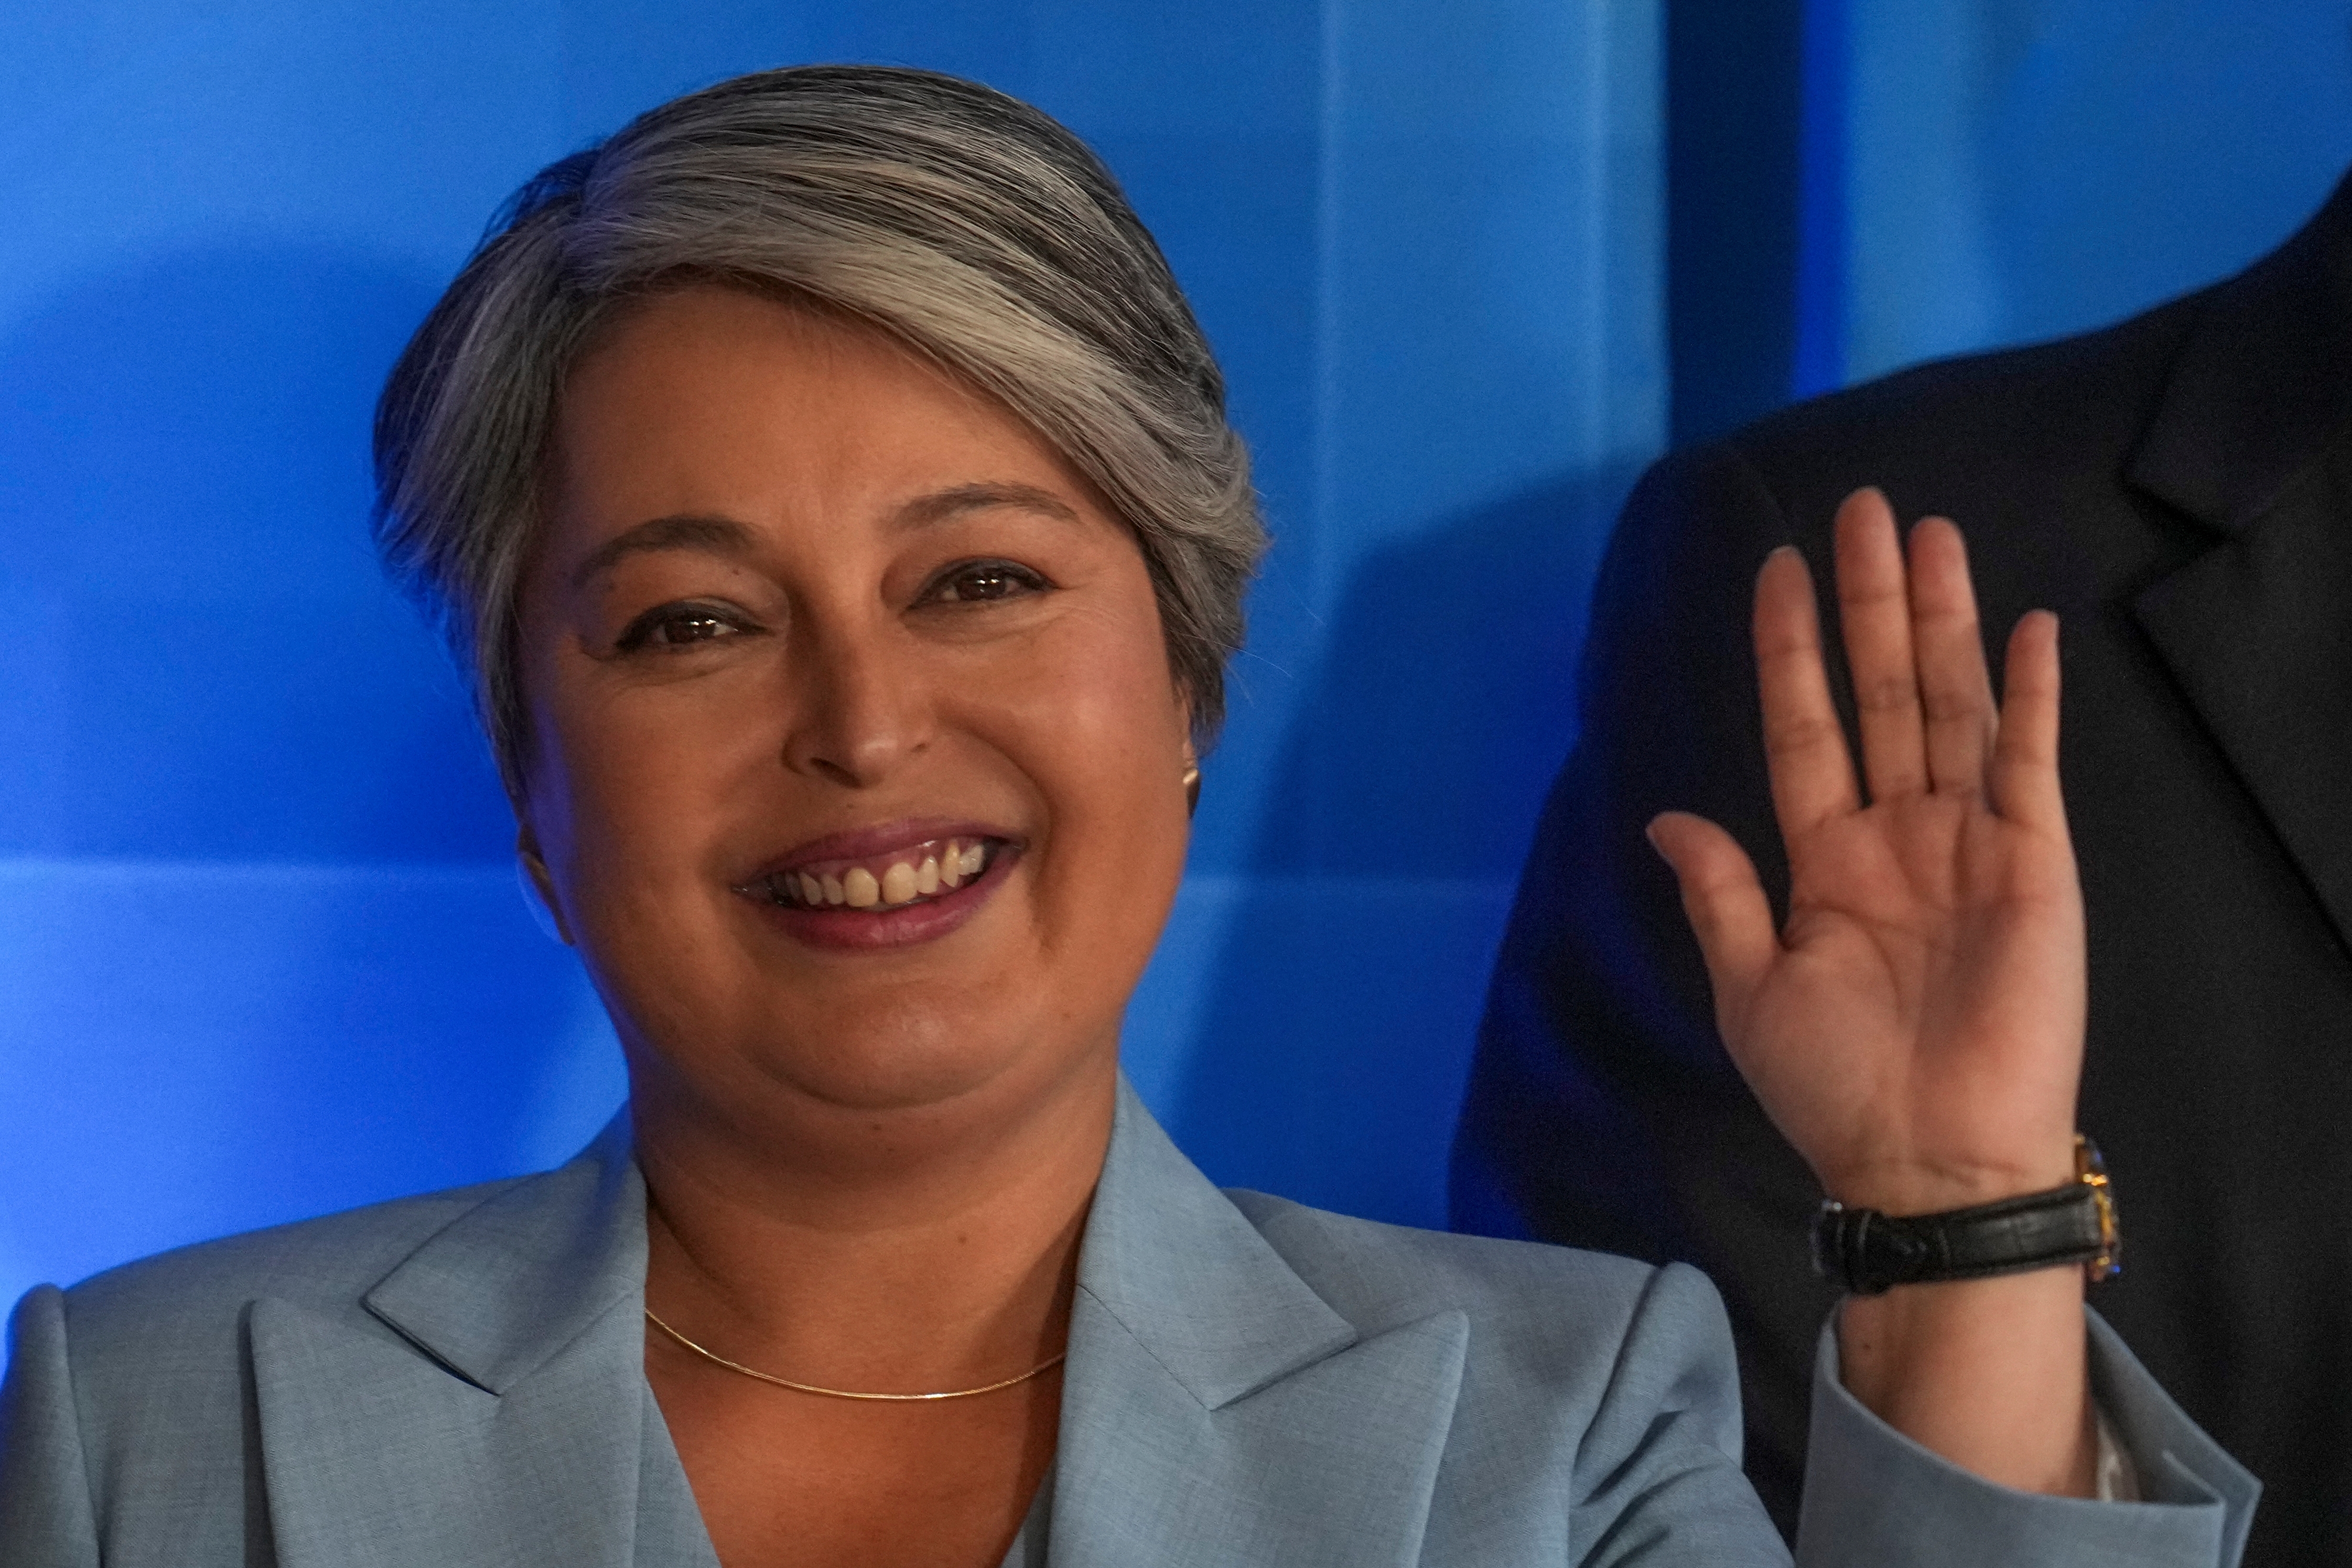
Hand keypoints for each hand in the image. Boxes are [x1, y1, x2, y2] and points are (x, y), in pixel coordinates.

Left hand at [1648, 488, 2083, 1213]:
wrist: (1923, 1160)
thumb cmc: (1834, 1084)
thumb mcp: (1751, 986)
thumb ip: (1719, 892)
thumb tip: (1665, 814)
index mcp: (1824, 858)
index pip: (1803, 726)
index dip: (1791, 648)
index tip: (1777, 569)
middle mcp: (1896, 833)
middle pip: (1880, 692)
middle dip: (1869, 603)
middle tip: (1861, 511)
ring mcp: (1967, 840)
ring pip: (1948, 704)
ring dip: (1940, 620)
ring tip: (1926, 534)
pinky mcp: (2033, 861)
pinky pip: (2028, 762)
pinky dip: (2028, 697)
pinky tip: (2025, 629)